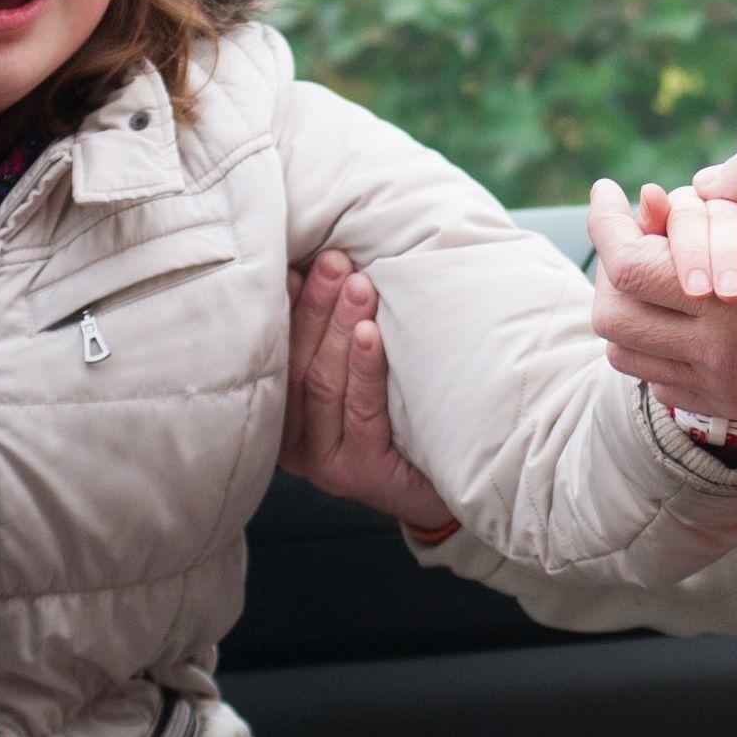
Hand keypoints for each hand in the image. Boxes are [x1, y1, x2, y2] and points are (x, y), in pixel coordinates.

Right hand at [279, 248, 457, 533]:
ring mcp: (324, 461)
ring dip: (340, 328)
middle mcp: (295, 440)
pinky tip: (372, 333)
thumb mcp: (366, 368)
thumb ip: (337, 332)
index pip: (279, 352)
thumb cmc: (409, 410)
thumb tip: (322, 264)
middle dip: (316, 307)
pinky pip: (361, 412)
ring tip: (358, 284)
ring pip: (325, 384)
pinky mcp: (358, 474)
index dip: (288, 306)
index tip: (297, 263)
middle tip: (335, 261)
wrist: (457, 473)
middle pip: (298, 363)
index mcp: (285, 412)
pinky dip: (365, 369)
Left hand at [589, 146, 736, 427]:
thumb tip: (701, 183)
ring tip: (658, 268)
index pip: (626, 265)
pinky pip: (661, 382)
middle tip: (637, 231)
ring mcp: (724, 385)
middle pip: (612, 316)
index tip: (609, 190)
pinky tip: (686, 308)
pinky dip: (655, 344)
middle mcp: (716, 353)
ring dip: (629, 306)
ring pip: (628, 355)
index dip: (605, 221)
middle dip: (611, 264)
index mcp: (730, 299)